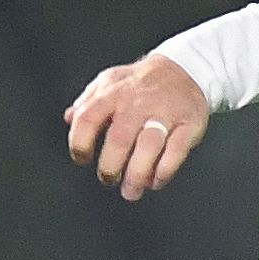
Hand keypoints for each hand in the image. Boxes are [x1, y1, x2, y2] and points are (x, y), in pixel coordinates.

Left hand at [66, 55, 209, 200]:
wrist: (185, 68)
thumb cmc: (142, 82)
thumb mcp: (109, 82)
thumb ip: (87, 101)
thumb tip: (69, 118)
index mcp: (113, 93)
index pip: (88, 118)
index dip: (80, 143)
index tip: (82, 158)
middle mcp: (137, 103)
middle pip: (119, 138)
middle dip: (110, 167)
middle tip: (108, 179)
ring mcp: (165, 113)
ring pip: (149, 146)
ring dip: (137, 175)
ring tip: (131, 191)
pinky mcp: (188, 124)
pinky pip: (177, 151)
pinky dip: (164, 171)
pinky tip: (155, 181)